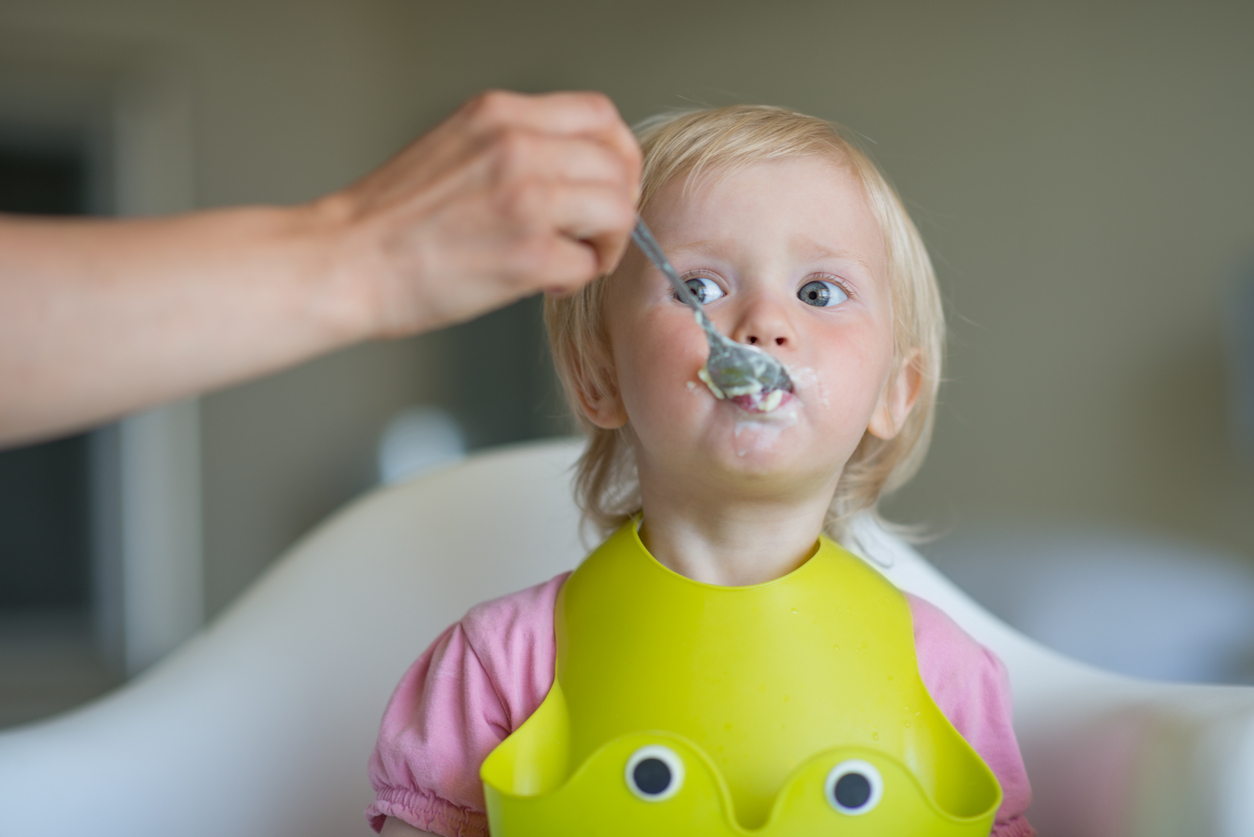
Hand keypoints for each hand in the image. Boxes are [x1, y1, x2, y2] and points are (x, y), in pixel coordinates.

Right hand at [325, 90, 641, 337]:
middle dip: (617, 204)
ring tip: (571, 258)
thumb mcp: (457, 147)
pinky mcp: (528, 254)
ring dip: (606, 242)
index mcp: (500, 115)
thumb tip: (570, 171)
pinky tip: (543, 281)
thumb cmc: (390, 221)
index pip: (599, 115)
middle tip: (596, 232)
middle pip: (617, 164)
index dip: (617, 154)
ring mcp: (527, 200)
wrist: (345, 261)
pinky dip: (575, 278)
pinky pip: (588, 263)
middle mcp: (518, 147)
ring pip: (617, 211)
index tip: (609, 183)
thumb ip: (514, 146)